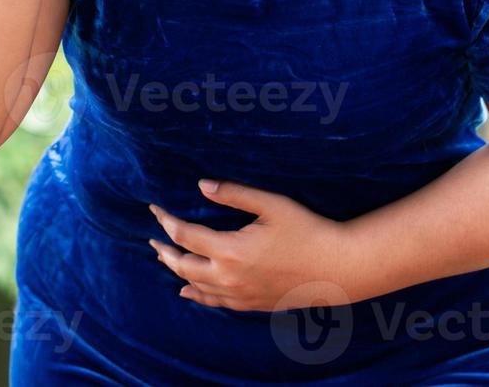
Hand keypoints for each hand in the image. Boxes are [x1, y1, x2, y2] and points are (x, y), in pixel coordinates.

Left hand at [147, 179, 356, 312]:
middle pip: (183, 265)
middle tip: (152, 239)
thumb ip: (235, 194)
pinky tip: (187, 291)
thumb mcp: (272, 205)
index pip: (185, 235)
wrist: (337, 269)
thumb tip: (202, 185)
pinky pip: (214, 302)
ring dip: (176, 271)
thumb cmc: (307, 230)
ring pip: (196, 285)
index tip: (154, 209)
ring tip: (165, 258)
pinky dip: (196, 295)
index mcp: (231, 250)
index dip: (166, 221)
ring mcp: (239, 294)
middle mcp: (229, 277)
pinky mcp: (251, 304)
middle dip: (164, 250)